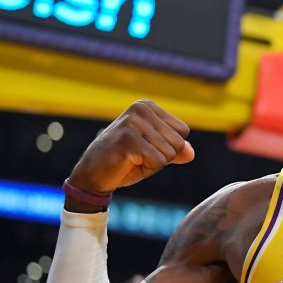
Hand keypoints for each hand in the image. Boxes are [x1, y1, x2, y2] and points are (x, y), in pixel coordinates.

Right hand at [68, 100, 194, 195]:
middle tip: (137, 156)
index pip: (182, 131)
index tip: (145, 149)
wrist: (91, 176)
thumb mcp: (156, 154)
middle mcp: (141, 108)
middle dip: (162, 157)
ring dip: (153, 164)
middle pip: (178, 142)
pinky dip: (146, 169)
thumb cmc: (125, 162)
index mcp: (147, 106)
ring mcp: (133, 122)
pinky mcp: (128, 138)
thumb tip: (191, 153)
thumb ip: (176, 150)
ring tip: (131, 159)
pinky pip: (158, 161)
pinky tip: (127, 163)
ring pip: (169, 153)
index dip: (168, 148)